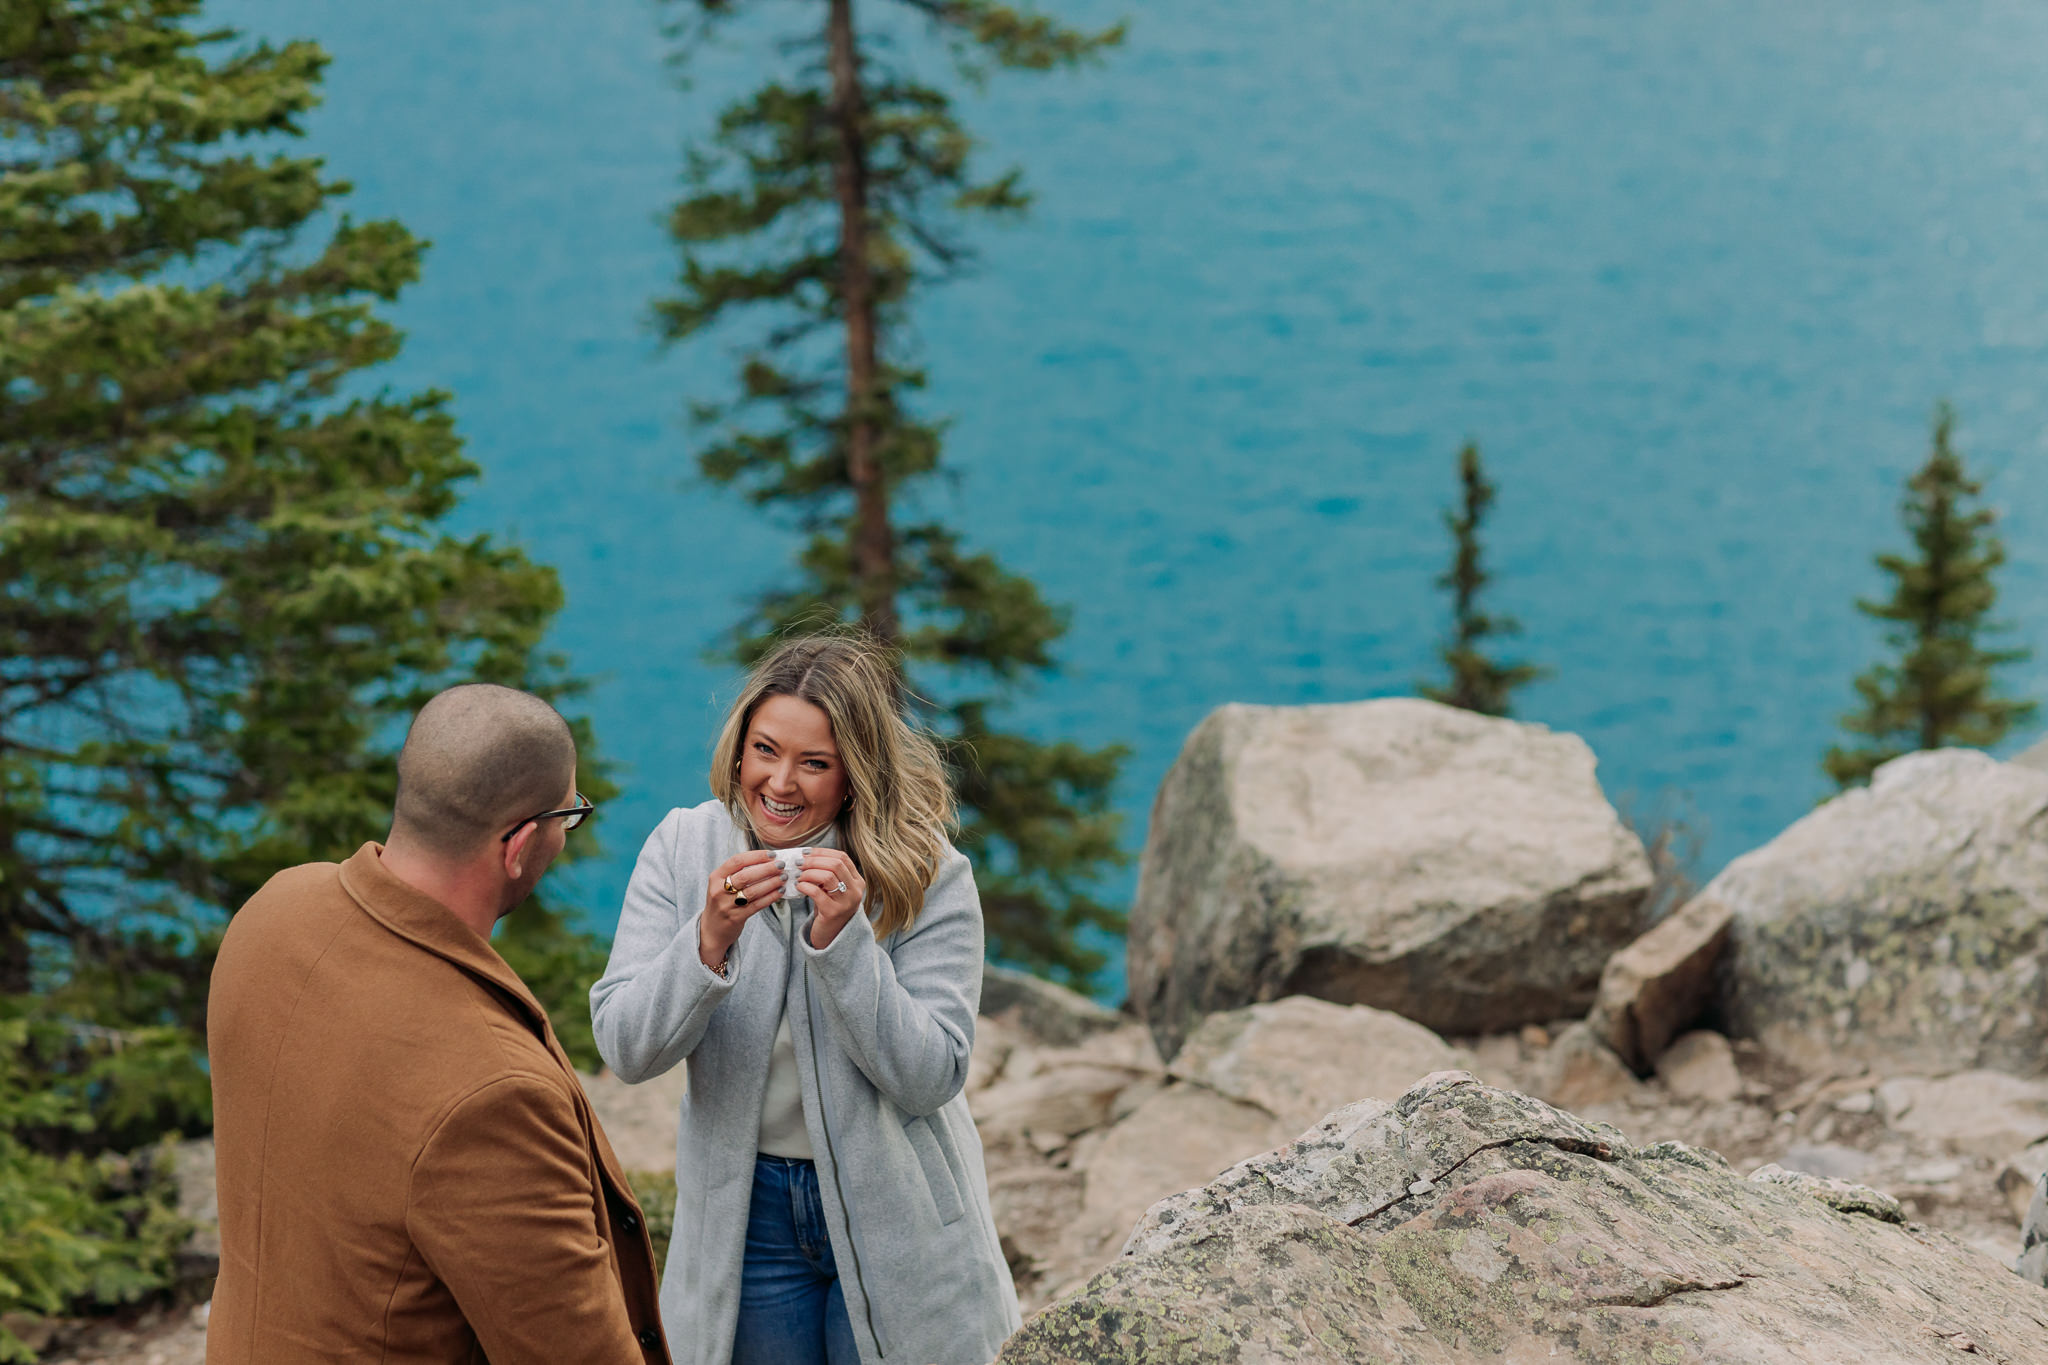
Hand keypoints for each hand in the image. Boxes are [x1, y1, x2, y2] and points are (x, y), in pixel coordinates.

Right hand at [699, 851, 779, 970]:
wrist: (711, 929)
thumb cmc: (722, 902)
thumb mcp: (721, 884)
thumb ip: (737, 872)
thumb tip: (766, 860)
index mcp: (716, 877)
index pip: (737, 861)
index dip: (756, 856)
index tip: (771, 854)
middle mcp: (719, 890)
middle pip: (745, 876)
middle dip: (766, 869)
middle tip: (781, 865)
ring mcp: (727, 905)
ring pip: (753, 891)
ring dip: (771, 883)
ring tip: (783, 877)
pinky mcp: (736, 918)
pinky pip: (757, 905)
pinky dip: (771, 897)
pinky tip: (780, 891)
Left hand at [796, 847, 865, 949]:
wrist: (830, 936)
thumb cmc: (828, 908)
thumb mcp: (833, 889)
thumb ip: (827, 873)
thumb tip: (806, 855)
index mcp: (857, 881)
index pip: (842, 857)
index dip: (822, 852)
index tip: (806, 852)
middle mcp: (855, 891)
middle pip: (835, 864)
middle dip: (814, 861)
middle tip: (799, 862)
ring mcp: (846, 902)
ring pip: (828, 876)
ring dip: (809, 873)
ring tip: (798, 876)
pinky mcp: (833, 912)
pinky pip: (817, 893)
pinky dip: (805, 886)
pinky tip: (799, 887)